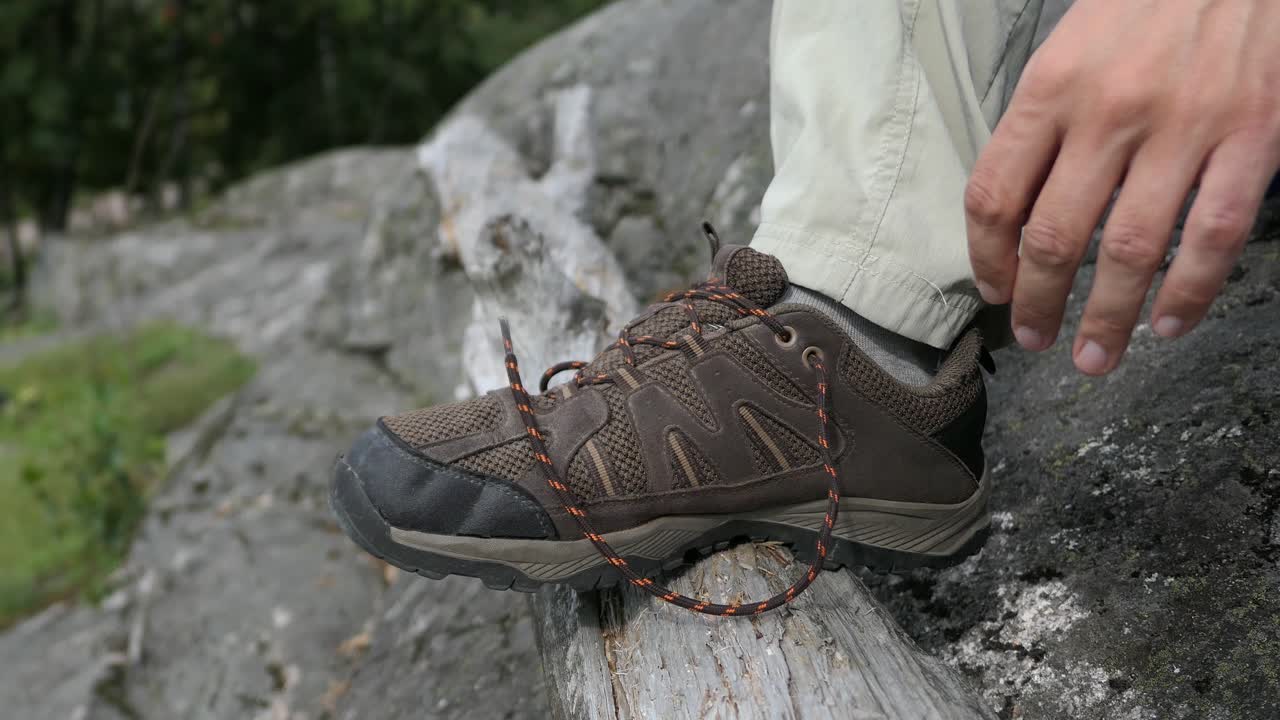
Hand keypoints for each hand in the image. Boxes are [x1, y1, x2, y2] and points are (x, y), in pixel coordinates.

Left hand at [965, 0, 1279, 374]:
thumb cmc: (1147, 1)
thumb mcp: (1071, 45)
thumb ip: (1043, 121)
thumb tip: (1014, 208)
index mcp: (1052, 86)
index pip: (995, 194)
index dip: (985, 257)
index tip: (994, 289)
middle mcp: (1109, 112)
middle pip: (1055, 236)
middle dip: (1038, 303)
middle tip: (1035, 338)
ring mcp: (1184, 126)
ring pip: (1131, 249)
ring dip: (1108, 317)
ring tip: (1094, 357)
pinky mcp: (1253, 135)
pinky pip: (1214, 234)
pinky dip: (1190, 290)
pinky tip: (1169, 323)